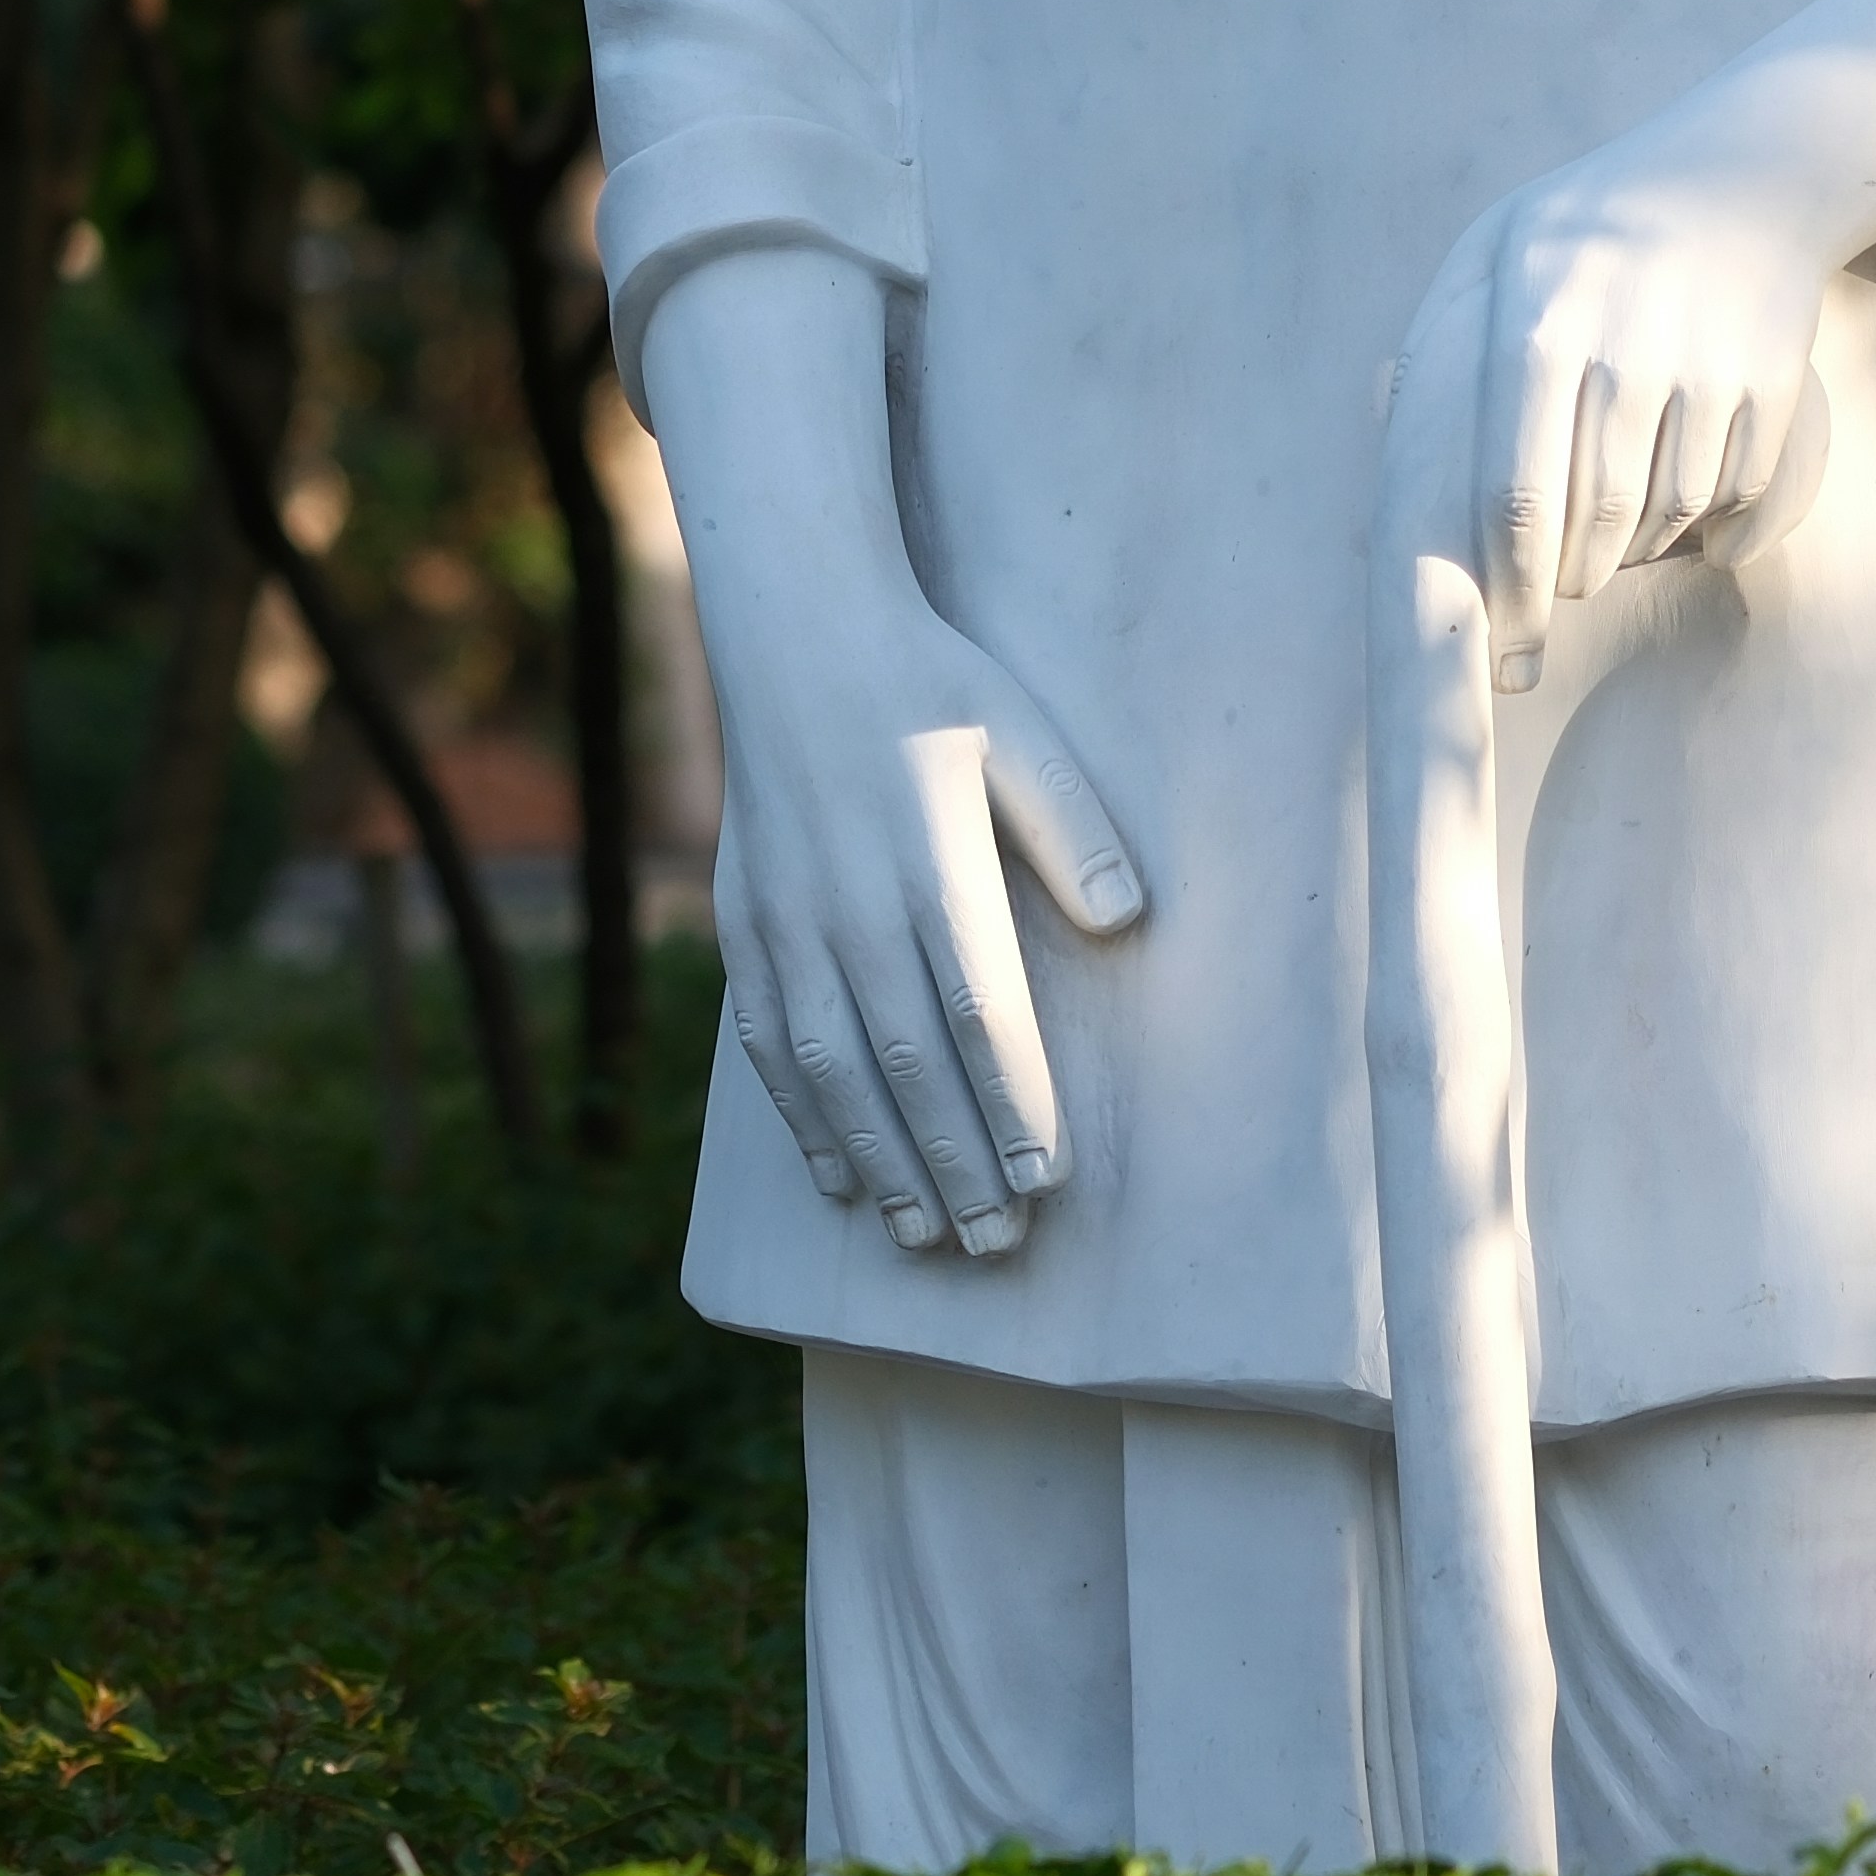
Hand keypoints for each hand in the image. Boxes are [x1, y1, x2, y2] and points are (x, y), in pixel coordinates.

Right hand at [698, 554, 1147, 1255]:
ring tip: (926, 1235)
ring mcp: (787, 922)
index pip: (978, 1017)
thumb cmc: (930, 683)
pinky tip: (838, 1176)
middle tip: (996, 1245)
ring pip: (833, 1071)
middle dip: (955, 1164)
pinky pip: (766, 1044)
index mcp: (929, 865)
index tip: (1048, 1181)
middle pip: (908, 1066)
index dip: (1012, 1106)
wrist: (796, 631)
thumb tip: (1128, 921)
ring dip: (881, 1161)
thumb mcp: (1021, 730)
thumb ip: (1071, 829)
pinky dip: (802, 1119)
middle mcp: (850, 908)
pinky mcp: (746, 923)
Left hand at [1424, 126, 1851, 689]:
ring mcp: (1707, 365)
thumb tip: (1399, 440)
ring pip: (1666, 516)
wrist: (1744, 172)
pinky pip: (1733, 494)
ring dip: (1636, 550)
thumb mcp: (1498, 243)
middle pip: (1593, 520)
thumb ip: (1441, 335)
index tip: (1507, 620)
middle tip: (1561, 587)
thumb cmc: (1591, 221)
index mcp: (1539, 318)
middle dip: (1571, 578)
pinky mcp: (1773, 382)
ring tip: (1614, 539)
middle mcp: (1625, 345)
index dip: (1509, 578)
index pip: (1515, 492)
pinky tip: (1678, 500)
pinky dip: (1707, 520)